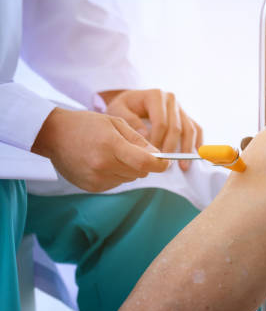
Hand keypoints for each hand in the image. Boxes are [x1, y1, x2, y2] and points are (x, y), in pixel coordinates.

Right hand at [32, 108, 169, 191]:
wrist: (54, 135)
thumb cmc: (87, 124)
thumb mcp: (116, 123)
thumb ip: (139, 140)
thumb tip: (159, 156)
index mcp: (110, 146)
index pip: (145, 163)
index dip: (160, 164)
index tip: (166, 161)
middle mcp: (103, 165)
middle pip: (140, 172)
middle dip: (144, 163)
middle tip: (133, 150)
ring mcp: (96, 178)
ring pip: (130, 178)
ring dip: (130, 168)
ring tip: (113, 153)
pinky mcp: (92, 187)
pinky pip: (117, 183)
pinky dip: (117, 174)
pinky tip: (103, 161)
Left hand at [101, 89, 202, 170]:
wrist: (130, 101)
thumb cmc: (123, 107)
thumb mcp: (117, 110)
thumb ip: (129, 120)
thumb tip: (146, 135)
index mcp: (155, 96)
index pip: (161, 123)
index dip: (157, 141)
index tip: (151, 156)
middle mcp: (171, 99)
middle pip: (176, 128)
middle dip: (171, 148)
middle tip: (165, 164)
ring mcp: (180, 107)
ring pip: (189, 129)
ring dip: (187, 149)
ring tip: (183, 166)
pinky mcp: (186, 115)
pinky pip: (196, 129)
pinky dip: (197, 143)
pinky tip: (195, 156)